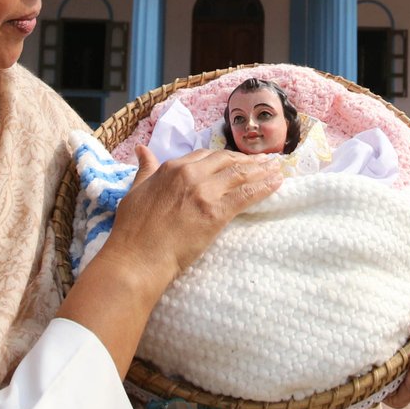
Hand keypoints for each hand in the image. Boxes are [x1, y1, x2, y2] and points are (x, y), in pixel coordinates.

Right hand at [58, 147, 282, 377]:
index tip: (236, 160)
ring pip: (240, 174)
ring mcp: (205, 192)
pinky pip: (246, 194)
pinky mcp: (216, 213)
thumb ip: (144, 169)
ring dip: (261, 170)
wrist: (137, 257)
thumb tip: (142, 150)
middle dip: (247, 160)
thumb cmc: (132, 230)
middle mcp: (191, 174)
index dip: (224, 158)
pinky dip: (264, 187)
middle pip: (226, 161)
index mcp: (172, 168)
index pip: (205, 156)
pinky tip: (277, 183)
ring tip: (276, 168)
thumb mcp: (135, 191)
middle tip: (264, 161)